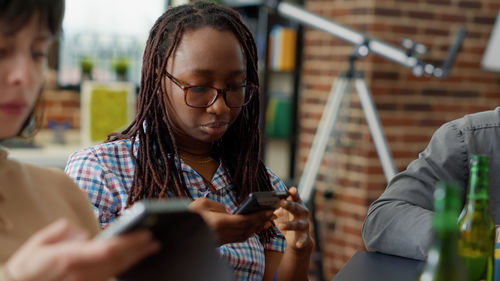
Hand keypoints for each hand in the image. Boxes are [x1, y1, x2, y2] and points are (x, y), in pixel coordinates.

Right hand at [6, 219, 159, 280]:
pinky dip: (123, 267)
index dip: (130, 242)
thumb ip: (63, 233)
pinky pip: (109, 277)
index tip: (145, 233)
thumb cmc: (29, 265)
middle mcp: (80, 274)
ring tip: (150, 247)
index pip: (107, 249)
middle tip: (154, 239)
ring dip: (135, 259)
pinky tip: (132, 259)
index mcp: (69, 258)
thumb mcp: (40, 242)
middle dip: (138, 250)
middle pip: (117, 261)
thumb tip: (84, 234)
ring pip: (116, 271)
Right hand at [189, 197, 274, 244]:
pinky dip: (249, 233)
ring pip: (244, 235)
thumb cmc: (188, 214)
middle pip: (247, 228)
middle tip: (273, 214)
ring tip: (268, 220)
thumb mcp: (202, 204)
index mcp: (218, 223)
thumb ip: (218, 206)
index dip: (257, 216)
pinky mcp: (220, 242)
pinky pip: (238, 238)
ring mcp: (221, 239)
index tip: (268, 211)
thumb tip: (230, 211)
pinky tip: (255, 228)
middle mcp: (222, 233)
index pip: (244, 220)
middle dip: (261, 221)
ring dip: (257, 228)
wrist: (178, 231)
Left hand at [274, 187, 313, 251]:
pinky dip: (302, 242)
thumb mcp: (282, 212)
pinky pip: (304, 239)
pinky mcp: (305, 236)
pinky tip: (298, 244)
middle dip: (289, 205)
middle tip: (281, 202)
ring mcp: (305, 225)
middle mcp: (303, 213)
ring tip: (280, 226)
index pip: (295, 197)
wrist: (298, 238)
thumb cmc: (288, 220)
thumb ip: (276, 207)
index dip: (294, 193)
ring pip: (298, 224)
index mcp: (297, 205)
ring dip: (289, 225)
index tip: (291, 190)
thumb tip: (264, 203)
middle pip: (296, 208)